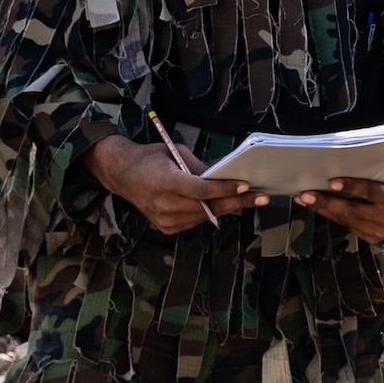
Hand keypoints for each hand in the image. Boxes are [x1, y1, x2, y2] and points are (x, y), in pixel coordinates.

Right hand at [82, 136, 267, 235]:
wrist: (122, 175)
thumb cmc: (151, 159)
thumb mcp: (176, 153)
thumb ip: (200, 168)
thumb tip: (225, 176)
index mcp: (165, 183)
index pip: (200, 190)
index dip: (224, 189)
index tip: (245, 185)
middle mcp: (164, 205)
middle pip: (208, 207)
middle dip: (237, 202)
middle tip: (261, 197)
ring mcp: (165, 220)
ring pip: (206, 216)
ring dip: (227, 207)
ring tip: (249, 199)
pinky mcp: (167, 229)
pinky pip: (196, 221)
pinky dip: (210, 212)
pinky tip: (225, 204)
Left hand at [295, 165, 383, 244]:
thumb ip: (372, 171)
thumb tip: (340, 163)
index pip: (371, 192)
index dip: (351, 186)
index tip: (331, 181)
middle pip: (352, 210)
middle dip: (325, 203)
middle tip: (305, 194)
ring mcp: (380, 231)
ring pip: (345, 220)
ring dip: (322, 209)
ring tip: (304, 199)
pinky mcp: (372, 238)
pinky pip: (348, 225)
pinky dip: (332, 215)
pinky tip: (318, 207)